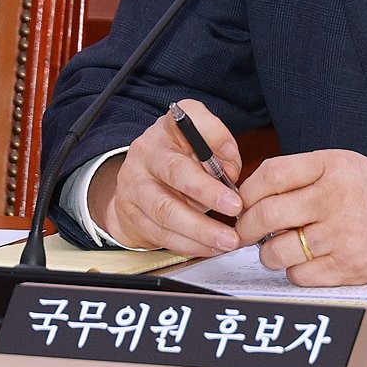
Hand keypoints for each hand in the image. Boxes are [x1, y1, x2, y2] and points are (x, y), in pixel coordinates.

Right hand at [88, 99, 243, 253]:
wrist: (138, 181)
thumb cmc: (179, 157)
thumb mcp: (201, 142)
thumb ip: (220, 148)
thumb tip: (232, 170)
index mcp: (169, 126)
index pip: (191, 119)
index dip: (215, 138)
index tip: (233, 162)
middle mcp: (147, 151)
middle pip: (176, 171)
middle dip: (208, 192)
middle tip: (235, 207)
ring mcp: (135, 184)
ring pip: (166, 210)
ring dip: (201, 229)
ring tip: (227, 239)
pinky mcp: (131, 214)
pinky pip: (162, 234)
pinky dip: (189, 244)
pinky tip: (210, 247)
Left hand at [234, 149, 366, 284]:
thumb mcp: (344, 164)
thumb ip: (302, 173)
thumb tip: (252, 191)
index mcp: (333, 166)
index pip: (272, 174)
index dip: (248, 190)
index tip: (242, 200)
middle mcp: (335, 199)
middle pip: (267, 215)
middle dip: (245, 227)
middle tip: (244, 230)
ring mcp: (341, 236)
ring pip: (276, 251)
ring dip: (268, 251)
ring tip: (277, 245)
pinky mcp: (346, 268)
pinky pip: (298, 276)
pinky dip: (293, 271)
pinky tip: (304, 259)